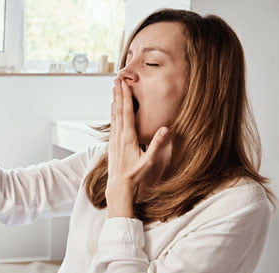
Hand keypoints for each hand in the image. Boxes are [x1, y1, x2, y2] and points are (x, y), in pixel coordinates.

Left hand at [106, 79, 170, 217]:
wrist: (119, 185)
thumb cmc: (135, 174)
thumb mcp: (149, 161)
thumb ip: (157, 144)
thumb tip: (166, 129)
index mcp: (128, 138)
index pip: (126, 113)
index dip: (125, 98)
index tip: (124, 85)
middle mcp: (118, 136)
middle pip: (118, 111)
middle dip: (118, 94)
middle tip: (117, 79)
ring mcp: (114, 140)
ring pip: (114, 116)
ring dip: (114, 101)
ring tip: (114, 88)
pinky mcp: (112, 143)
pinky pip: (113, 123)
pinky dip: (113, 112)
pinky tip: (113, 107)